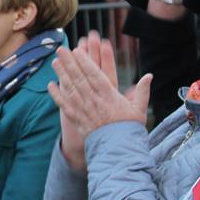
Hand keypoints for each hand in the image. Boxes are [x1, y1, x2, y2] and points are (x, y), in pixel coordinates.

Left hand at [48, 34, 152, 161]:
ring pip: (70, 89)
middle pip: (79, 78)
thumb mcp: (139, 110)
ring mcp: (84, 110)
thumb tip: (149, 76)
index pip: (95, 75)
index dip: (85, 62)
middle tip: (61, 49)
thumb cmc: (129, 129)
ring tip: (55, 61)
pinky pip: (65, 105)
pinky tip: (50, 85)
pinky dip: (57, 95)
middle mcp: (94, 101)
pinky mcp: (77, 120)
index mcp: (109, 96)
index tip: (77, 51)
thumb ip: (142, 92)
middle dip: (69, 63)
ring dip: (62, 74)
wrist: (117, 150)